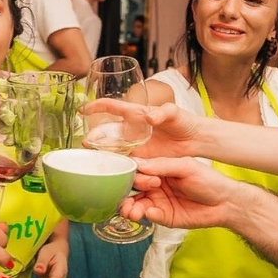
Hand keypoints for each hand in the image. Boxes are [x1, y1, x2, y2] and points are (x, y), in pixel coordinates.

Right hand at [83, 100, 201, 157]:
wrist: (195, 141)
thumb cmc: (184, 121)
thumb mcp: (175, 113)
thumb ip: (163, 113)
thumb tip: (150, 117)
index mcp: (135, 114)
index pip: (111, 108)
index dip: (96, 107)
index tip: (82, 110)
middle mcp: (130, 130)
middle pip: (107, 132)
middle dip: (94, 137)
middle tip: (86, 142)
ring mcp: (134, 145)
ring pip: (112, 149)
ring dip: (101, 153)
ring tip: (92, 157)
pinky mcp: (140, 159)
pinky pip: (124, 163)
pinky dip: (116, 166)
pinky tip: (108, 170)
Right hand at [120, 156, 239, 228]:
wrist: (227, 203)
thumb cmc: (209, 181)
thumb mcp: (186, 167)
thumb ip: (162, 165)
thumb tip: (138, 164)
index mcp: (158, 170)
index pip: (137, 171)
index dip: (133, 175)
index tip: (139, 179)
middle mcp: (154, 186)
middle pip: (132, 189)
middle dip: (125, 195)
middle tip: (129, 199)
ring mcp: (158, 202)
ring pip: (136, 205)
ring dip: (130, 208)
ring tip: (132, 212)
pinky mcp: (164, 217)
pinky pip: (150, 216)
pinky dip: (147, 215)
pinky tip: (151, 213)